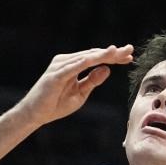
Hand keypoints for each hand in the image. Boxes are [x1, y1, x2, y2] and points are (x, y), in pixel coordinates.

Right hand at [17, 45, 133, 127]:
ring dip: (102, 55)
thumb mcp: (80, 93)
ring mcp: (60, 66)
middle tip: (129, 50)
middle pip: (93, 54)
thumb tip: (108, 69)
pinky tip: (98, 59)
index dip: (112, 57)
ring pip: (86, 57)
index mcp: (73, 65)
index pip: (96, 58)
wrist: (35, 114)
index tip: (129, 57)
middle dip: (112, 53)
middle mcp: (66, 61)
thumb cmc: (56, 104)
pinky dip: (86, 61)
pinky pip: (73, 67)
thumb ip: (92, 81)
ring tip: (117, 52)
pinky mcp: (55, 75)